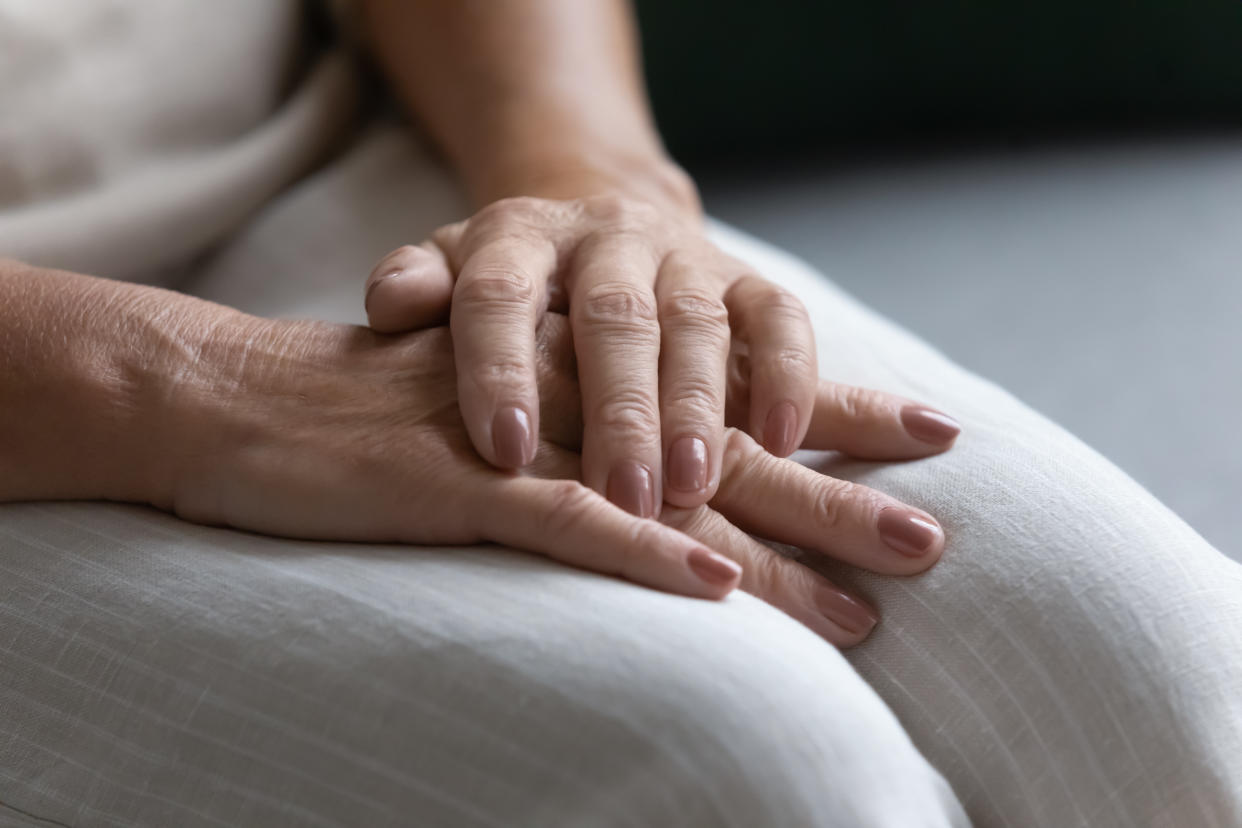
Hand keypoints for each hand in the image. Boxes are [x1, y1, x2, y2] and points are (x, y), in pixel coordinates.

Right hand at [164, 311, 956, 645]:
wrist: (234, 397)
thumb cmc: (363, 421)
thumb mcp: (489, 409)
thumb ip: (571, 433)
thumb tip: (653, 493)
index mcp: (587, 372)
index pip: (729, 390)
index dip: (830, 409)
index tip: (927, 434)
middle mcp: (572, 393)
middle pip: (726, 450)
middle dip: (834, 497)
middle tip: (933, 542)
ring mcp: (518, 435)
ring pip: (668, 496)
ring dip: (771, 550)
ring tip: (866, 604)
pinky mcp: (454, 480)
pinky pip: (565, 520)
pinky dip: (641, 556)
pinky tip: (713, 590)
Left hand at [363, 194, 818, 517]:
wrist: (600, 225)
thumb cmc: (512, 285)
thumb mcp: (448, 275)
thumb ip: (413, 288)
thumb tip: (388, 306)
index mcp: (517, 239)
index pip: (499, 294)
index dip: (500, 368)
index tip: (505, 450)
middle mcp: (604, 237)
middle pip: (613, 315)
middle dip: (621, 409)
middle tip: (627, 494)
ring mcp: (682, 255)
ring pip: (697, 322)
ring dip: (698, 406)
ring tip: (694, 487)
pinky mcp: (746, 279)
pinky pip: (781, 317)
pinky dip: (788, 375)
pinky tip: (782, 443)